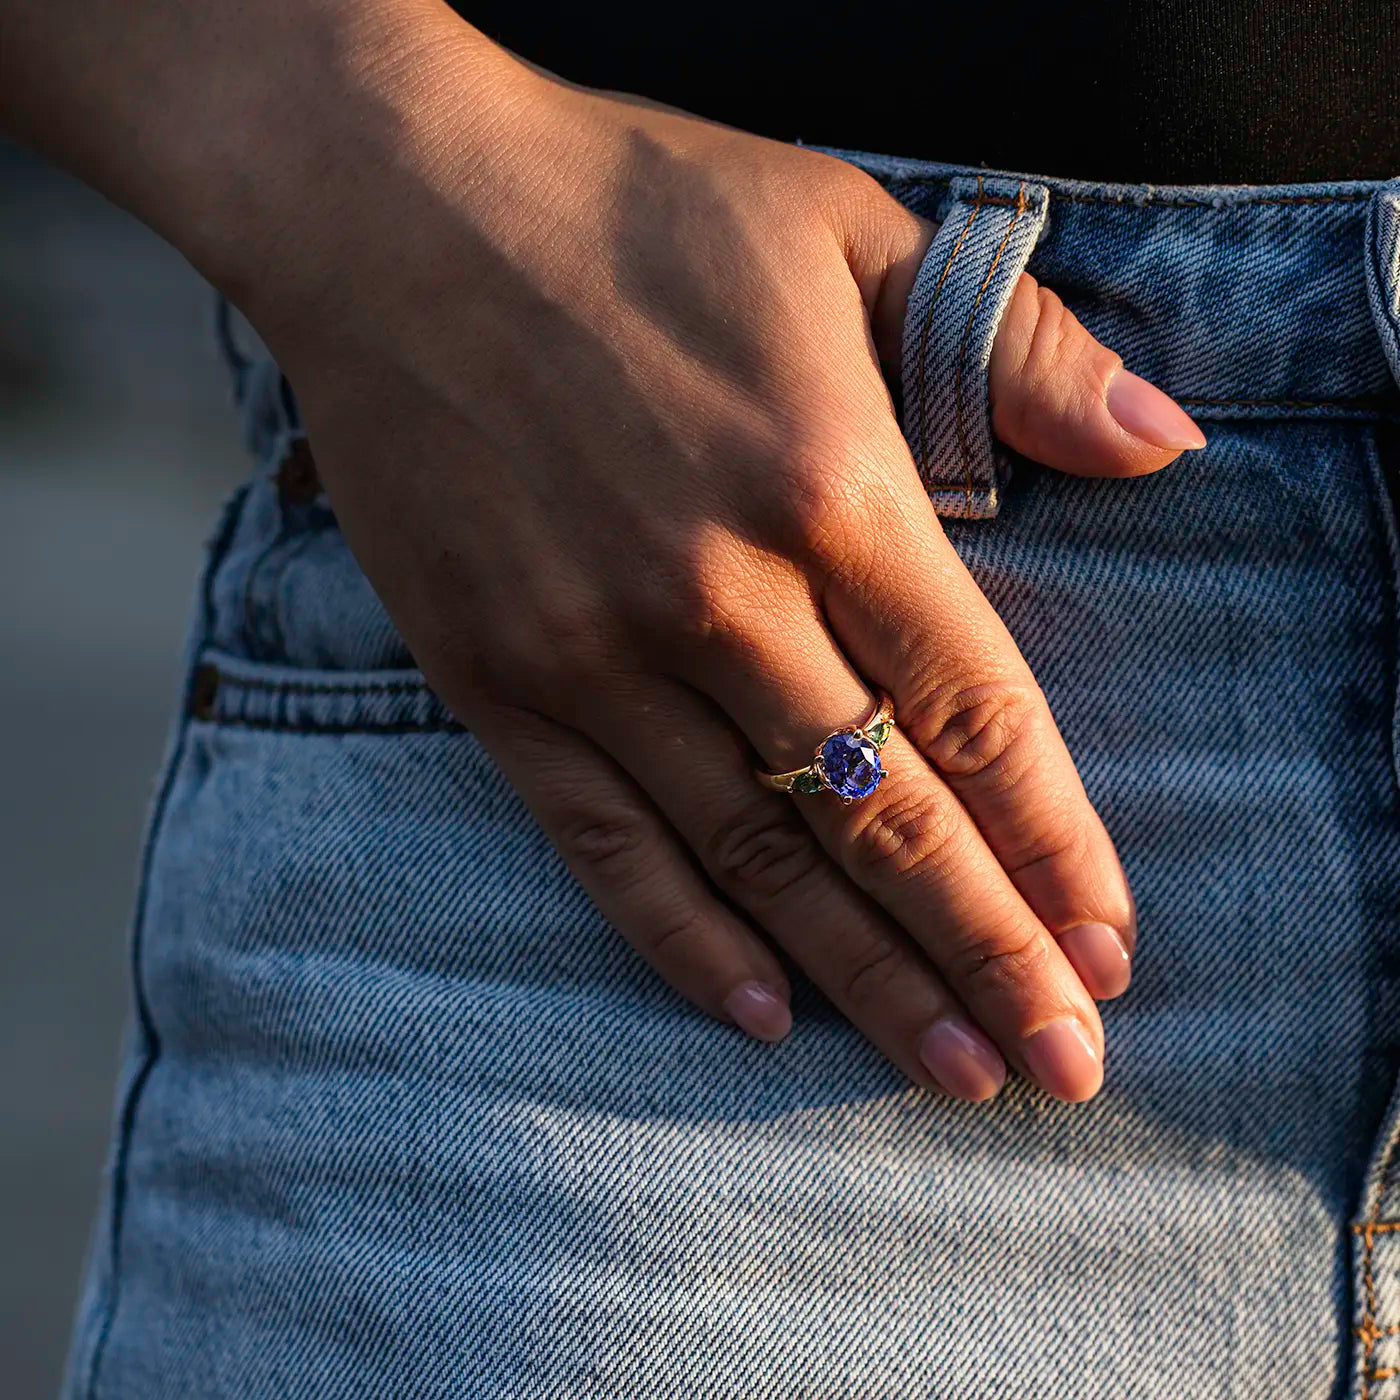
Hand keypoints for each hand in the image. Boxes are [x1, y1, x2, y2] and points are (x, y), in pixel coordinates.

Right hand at [235, 10, 1202, 1103]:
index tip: (1106, 945)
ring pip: (756, 853)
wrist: (394, 210)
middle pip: (884, 813)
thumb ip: (1018, 349)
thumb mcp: (849, 231)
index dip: (1054, 840)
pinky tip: (758, 1012)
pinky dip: (681, 938)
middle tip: (1059, 1065)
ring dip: (865, 976)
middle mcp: (720, 593)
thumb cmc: (633, 210)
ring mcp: (597, 650)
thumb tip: (1163, 445)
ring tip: (947, 1071)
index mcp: (829, 485)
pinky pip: (602, 841)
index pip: (974, 708)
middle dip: (986, 951)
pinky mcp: (496, 679)